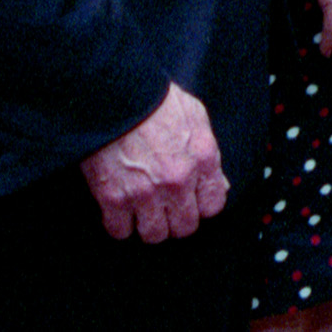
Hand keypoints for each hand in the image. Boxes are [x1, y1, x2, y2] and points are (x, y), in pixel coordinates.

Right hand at [79, 82, 228, 242]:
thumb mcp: (195, 116)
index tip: (192, 202)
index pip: (213, 205)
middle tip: (167, 208)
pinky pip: (120, 230)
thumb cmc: (153, 101)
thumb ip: (208, 151)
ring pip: (154, 234)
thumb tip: (217, 182)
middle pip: (184, 227)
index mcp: (201, 159)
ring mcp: (145, 192)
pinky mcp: (113, 197)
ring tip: (144, 211)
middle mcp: (177, 180)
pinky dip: (119, 224)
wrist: (113, 96)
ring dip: (149, 225)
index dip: (202, 205)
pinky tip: (121, 210)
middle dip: (176, 219)